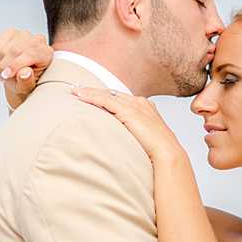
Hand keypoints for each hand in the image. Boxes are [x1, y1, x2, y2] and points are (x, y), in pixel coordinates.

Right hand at [0, 28, 52, 110]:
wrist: (21, 78)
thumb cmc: (27, 83)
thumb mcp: (27, 88)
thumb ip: (26, 82)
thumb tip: (25, 73)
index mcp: (46, 53)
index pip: (30, 53)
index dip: (15, 65)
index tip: (6, 75)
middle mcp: (38, 40)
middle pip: (16, 49)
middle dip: (5, 65)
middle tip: (3, 77)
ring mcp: (24, 35)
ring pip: (5, 48)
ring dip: (0, 63)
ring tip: (4, 72)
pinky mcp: (11, 33)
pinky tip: (2, 63)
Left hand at [70, 87, 184, 162]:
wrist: (167, 153)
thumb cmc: (156, 151)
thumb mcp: (143, 138)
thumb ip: (131, 134)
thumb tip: (119, 141)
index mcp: (145, 107)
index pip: (120, 97)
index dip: (104, 95)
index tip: (90, 95)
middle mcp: (140, 102)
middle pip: (112, 92)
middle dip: (94, 90)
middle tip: (77, 88)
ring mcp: (135, 105)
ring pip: (107, 94)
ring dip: (89, 92)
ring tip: (74, 90)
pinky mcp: (128, 111)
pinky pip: (105, 100)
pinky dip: (91, 97)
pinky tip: (80, 96)